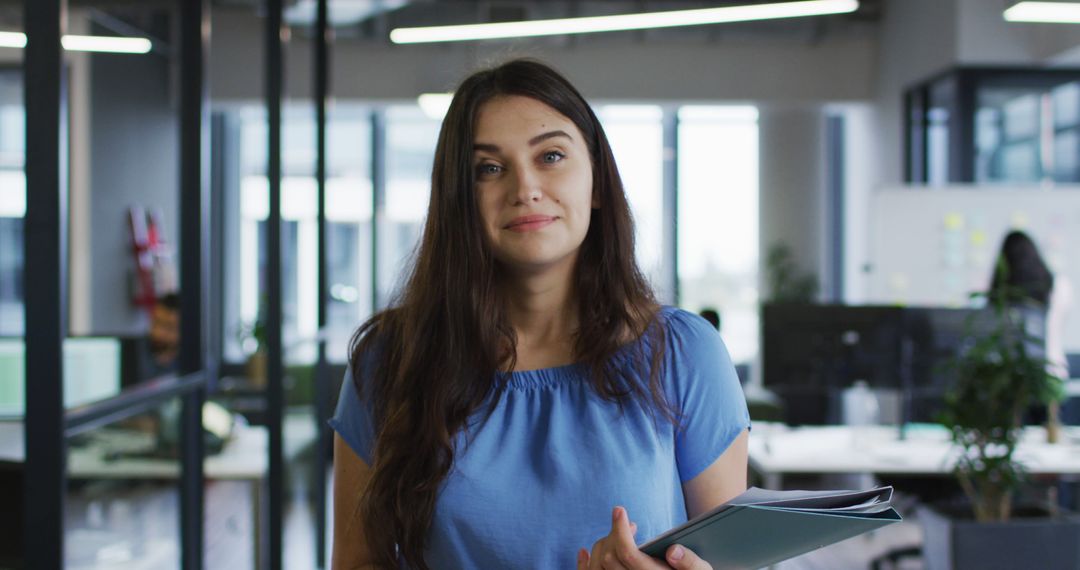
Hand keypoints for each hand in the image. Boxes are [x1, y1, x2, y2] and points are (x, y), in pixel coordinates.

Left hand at [577, 506, 712, 569]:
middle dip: (615, 534)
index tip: (619, 510)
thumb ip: (690, 562)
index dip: (620, 529)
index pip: (628, 553)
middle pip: (609, 557)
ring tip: (619, 537)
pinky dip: (584, 564)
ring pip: (597, 566)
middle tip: (630, 524)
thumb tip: (673, 551)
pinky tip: (584, 552)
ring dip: (603, 545)